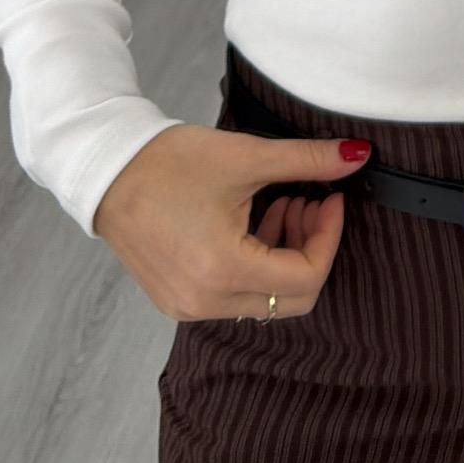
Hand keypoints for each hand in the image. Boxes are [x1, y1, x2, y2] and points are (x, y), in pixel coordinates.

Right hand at [92, 121, 366, 321]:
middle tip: (309, 202)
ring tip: (281, 202)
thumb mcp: (247, 156)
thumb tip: (357, 156)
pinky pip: (235, 296)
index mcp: (223, 270)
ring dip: (285, 254)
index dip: (330, 236)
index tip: (332, 199)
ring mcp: (188, 306)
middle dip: (311, 249)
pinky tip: (253, 220)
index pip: (306, 277)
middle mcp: (205, 301)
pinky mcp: (177, 300)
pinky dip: (256, 264)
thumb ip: (307, 161)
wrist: (106, 171)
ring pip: (264, 299)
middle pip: (291, 299)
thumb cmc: (169, 162)